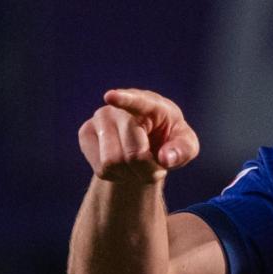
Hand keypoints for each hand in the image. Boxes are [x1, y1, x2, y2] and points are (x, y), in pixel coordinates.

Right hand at [78, 88, 201, 182]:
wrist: (145, 145)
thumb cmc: (168, 140)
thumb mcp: (186, 145)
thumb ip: (182, 150)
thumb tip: (166, 158)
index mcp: (149, 104)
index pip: (136, 102)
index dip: (123, 100)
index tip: (110, 96)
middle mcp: (120, 108)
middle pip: (131, 153)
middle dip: (146, 169)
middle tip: (154, 167)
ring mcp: (99, 119)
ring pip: (112, 163)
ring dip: (131, 175)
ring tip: (138, 165)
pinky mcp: (85, 134)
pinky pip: (101, 169)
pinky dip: (116, 177)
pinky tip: (122, 165)